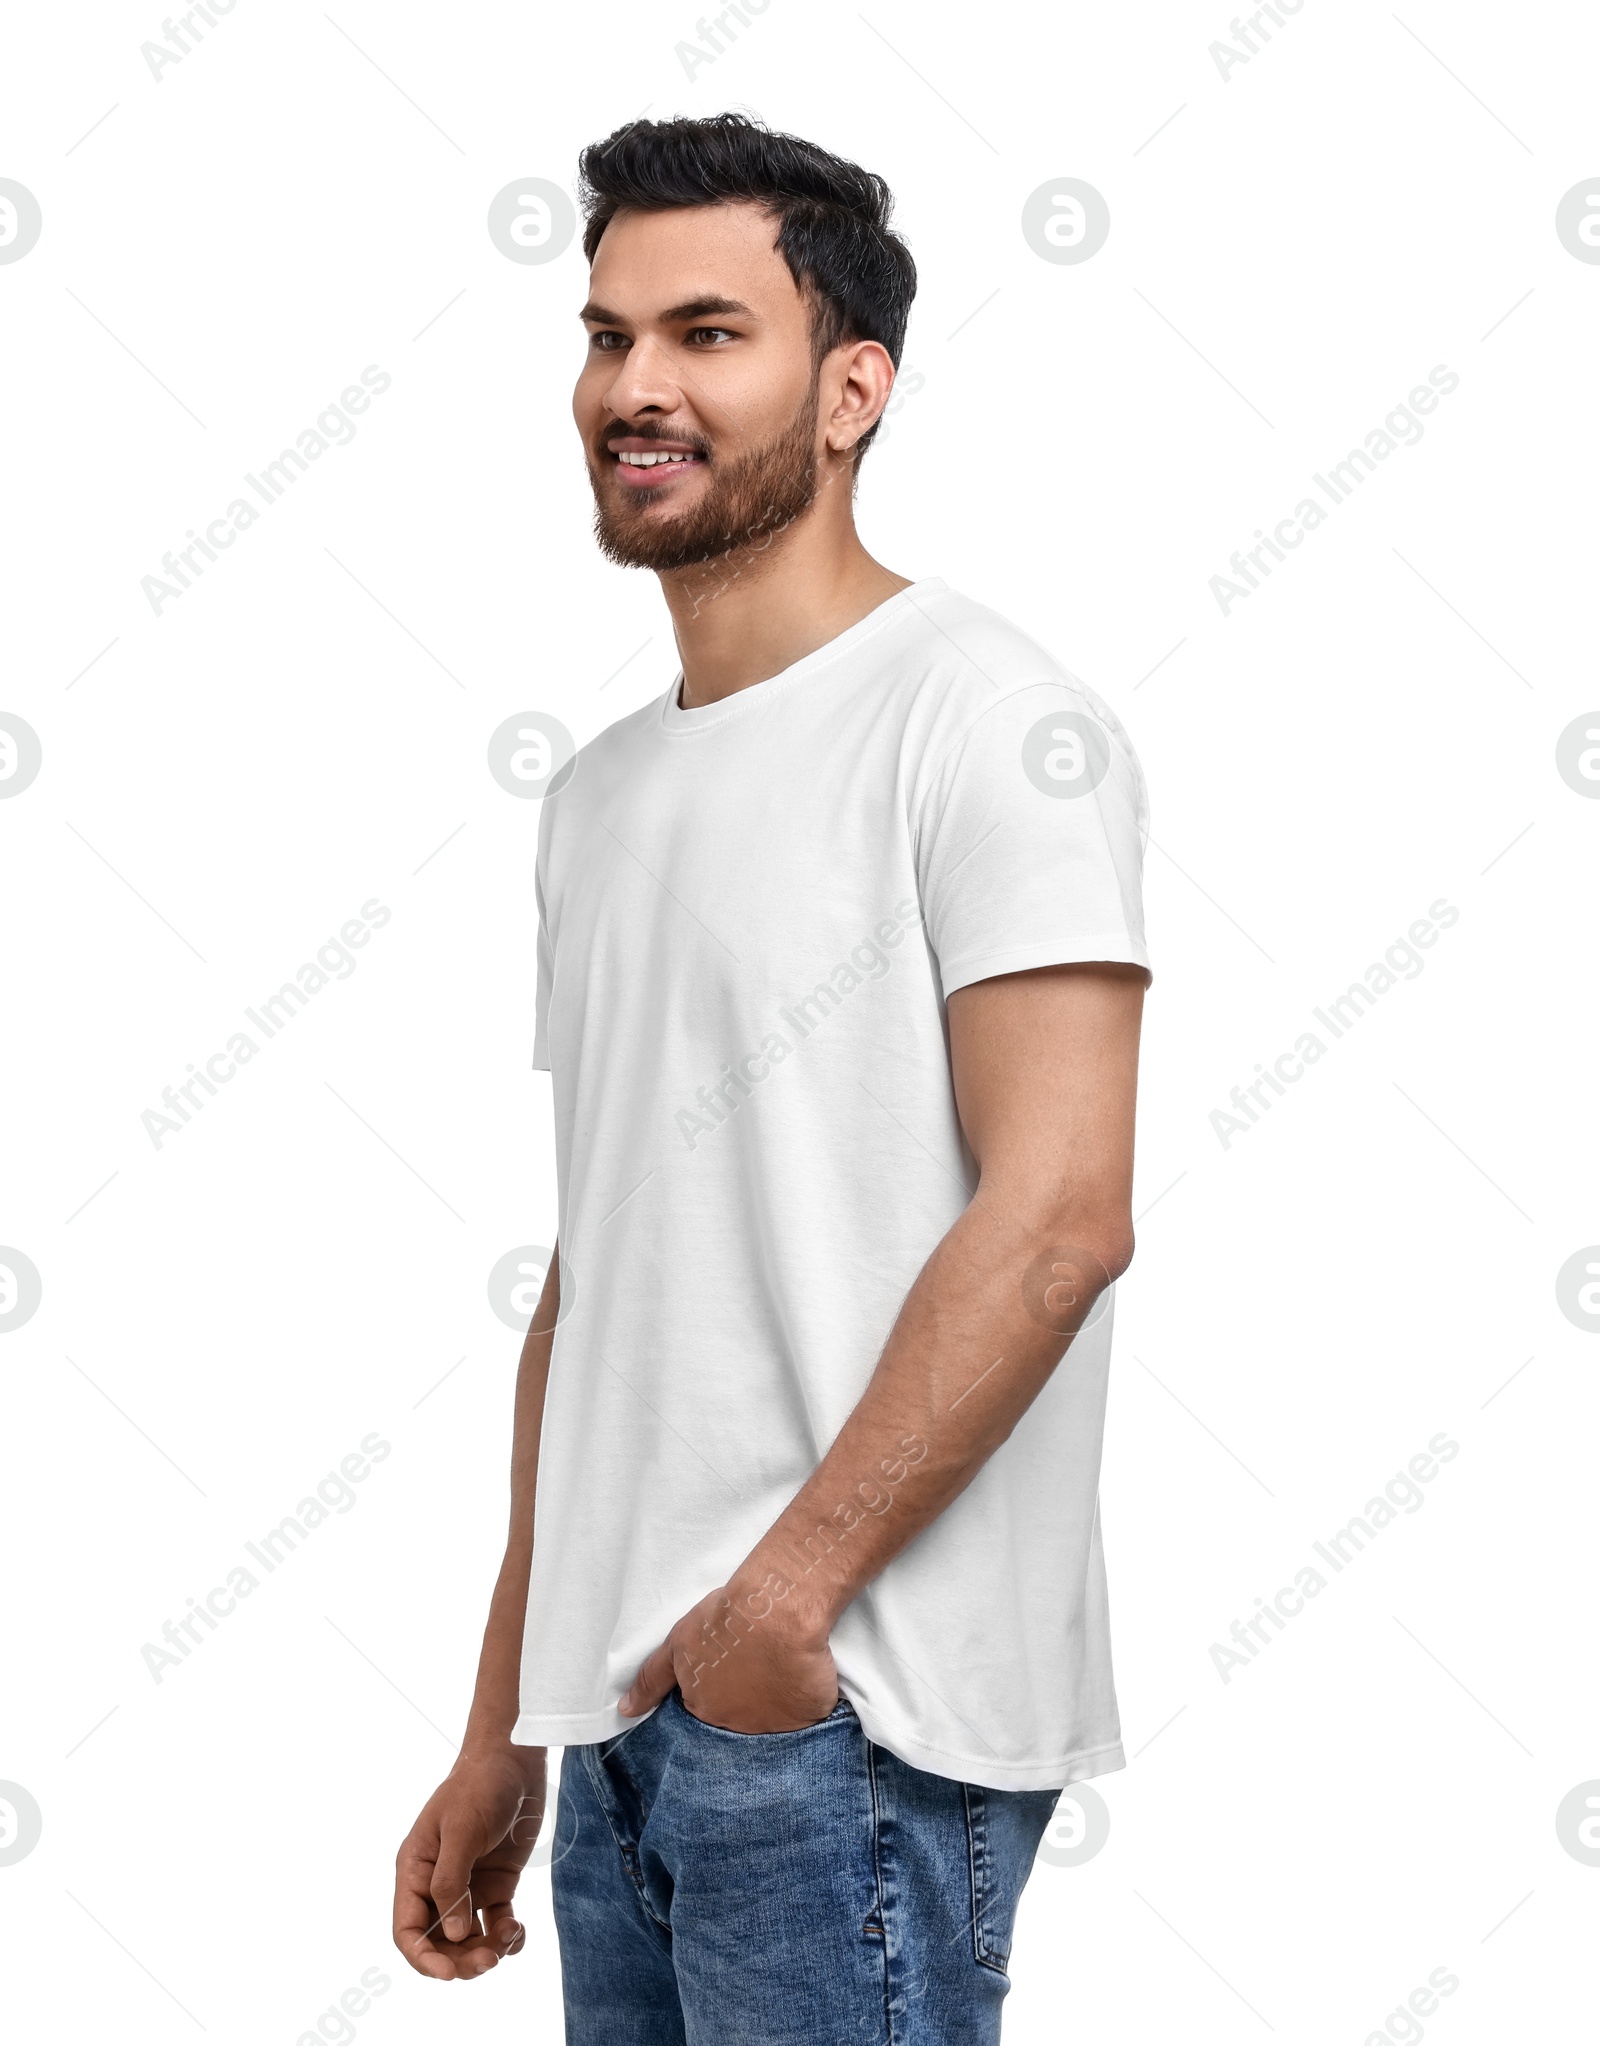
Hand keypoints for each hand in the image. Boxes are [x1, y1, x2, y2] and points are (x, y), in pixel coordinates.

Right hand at [393, 1745, 545, 1980]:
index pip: (408, 1930)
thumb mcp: (462, 1830)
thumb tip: (452, 1936)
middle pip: (439, 1942)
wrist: (516, 1759)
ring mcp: (468, 1886)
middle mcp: (437, 1884)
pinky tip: (519, 1930)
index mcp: (416, 1870)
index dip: (423, 1958)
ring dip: (486, 1950)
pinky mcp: (496, 1884)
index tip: (450, 1973)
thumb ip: (452, 1883)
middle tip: (490, 1959)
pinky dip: (507, 1937)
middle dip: (461, 1959)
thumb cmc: (481, 1786)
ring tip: (510, 1936)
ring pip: (467, 1940)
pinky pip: (495, 1925)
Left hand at [618, 1579, 838, 1732]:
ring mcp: (776, 1725)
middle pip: (742, 1719)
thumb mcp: (678, 1644)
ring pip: (775, 1720)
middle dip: (747, 1699)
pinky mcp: (810, 1715)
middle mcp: (739, 1727)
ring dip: (777, 1700)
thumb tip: (625, 1712)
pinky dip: (807, 1697)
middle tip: (755, 1665)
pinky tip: (804, 1671)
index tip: (729, 1666)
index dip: (719, 1687)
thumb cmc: (724, 1621)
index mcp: (706, 1710)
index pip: (708, 1710)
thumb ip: (651, 1680)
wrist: (777, 1610)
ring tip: (780, 1666)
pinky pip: (808, 1713)